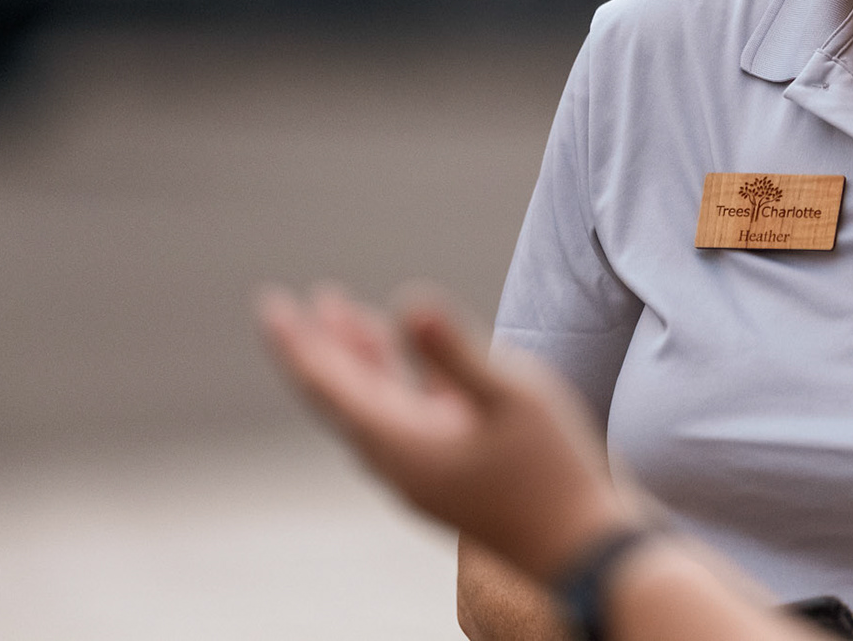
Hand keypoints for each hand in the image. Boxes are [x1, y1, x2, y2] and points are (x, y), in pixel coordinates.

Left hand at [258, 283, 629, 583]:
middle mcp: (399, 461)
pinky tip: (407, 354)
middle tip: (294, 302)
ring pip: (374, 405)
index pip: (329, 385)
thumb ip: (456, 351)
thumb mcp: (511, 398)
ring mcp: (423, 471)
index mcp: (400, 444)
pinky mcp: (448, 473)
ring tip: (341, 312)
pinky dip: (396, 379)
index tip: (270, 305)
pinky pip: (405, 417)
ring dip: (359, 357)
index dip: (299, 342)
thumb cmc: (553, 472)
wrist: (582, 550)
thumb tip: (409, 303)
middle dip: (321, 345)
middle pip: (344, 394)